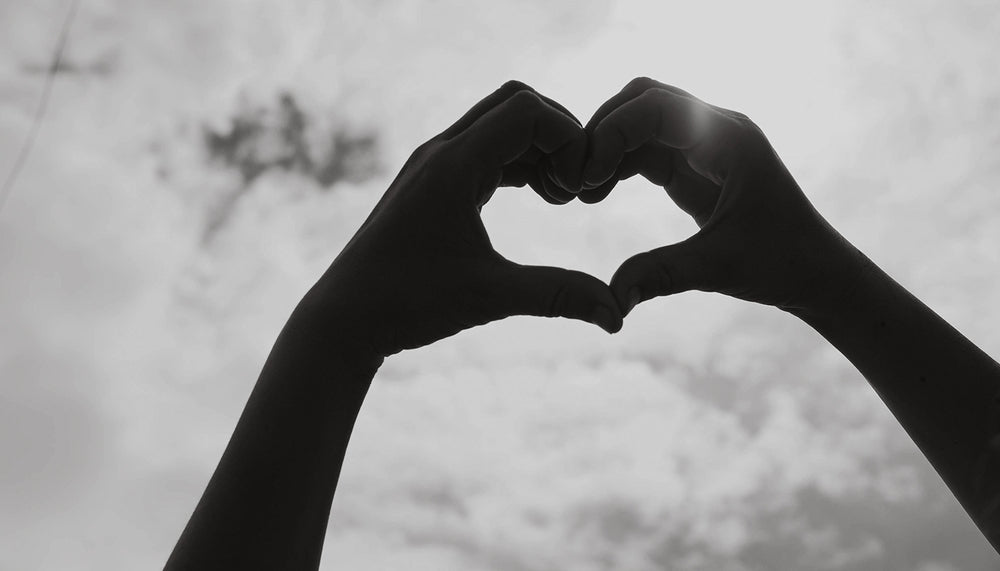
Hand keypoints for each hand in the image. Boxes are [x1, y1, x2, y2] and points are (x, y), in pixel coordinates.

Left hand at [309, 81, 622, 358]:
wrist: (344, 318)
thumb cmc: (408, 303)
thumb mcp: (491, 297)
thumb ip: (558, 295)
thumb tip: (618, 314)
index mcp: (453, 164)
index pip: (527, 110)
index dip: (569, 138)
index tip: (580, 189)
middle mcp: (440, 152)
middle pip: (515, 103)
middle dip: (557, 134)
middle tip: (576, 185)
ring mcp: (432, 164)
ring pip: (498, 125)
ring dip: (538, 149)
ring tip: (561, 197)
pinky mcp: (430, 182)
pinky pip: (483, 149)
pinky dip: (516, 162)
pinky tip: (538, 199)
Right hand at [580, 77, 868, 315]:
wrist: (815, 271)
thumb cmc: (781, 263)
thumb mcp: (718, 269)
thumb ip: (661, 275)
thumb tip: (611, 300)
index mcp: (728, 138)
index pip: (655, 104)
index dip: (612, 131)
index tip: (586, 177)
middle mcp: (715, 129)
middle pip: (642, 98)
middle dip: (602, 130)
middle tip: (574, 177)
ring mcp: (703, 144)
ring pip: (638, 119)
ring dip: (605, 146)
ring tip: (580, 191)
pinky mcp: (692, 165)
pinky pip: (643, 147)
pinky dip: (616, 163)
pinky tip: (596, 194)